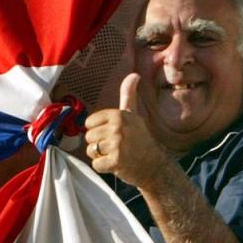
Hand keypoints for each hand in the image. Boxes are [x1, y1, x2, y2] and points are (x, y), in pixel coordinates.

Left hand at [84, 73, 170, 187]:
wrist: (154, 165)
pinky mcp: (115, 162)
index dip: (98, 130)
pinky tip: (116, 164)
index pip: (89, 123)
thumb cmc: (140, 139)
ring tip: (116, 155)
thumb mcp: (133, 115)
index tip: (113, 134)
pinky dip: (104, 167)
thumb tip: (134, 75)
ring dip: (100, 156)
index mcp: (118, 115)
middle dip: (99, 144)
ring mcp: (117, 145)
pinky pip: (96, 164)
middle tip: (116, 146)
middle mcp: (118, 128)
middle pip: (88, 137)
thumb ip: (128, 95)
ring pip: (91, 151)